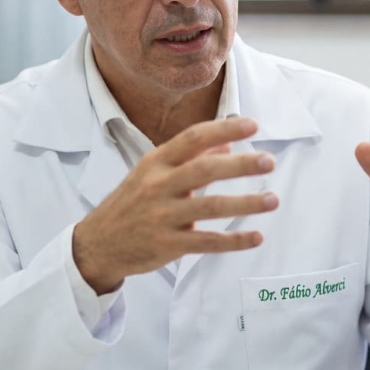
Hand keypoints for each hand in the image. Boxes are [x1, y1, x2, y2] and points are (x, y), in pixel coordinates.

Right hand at [73, 117, 277, 293]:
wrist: (98, 243)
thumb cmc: (131, 203)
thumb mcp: (153, 173)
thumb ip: (189, 158)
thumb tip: (227, 143)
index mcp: (156, 162)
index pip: (193, 138)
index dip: (224, 130)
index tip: (252, 124)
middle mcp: (159, 185)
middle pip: (205, 169)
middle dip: (240, 164)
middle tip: (268, 161)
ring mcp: (163, 216)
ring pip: (210, 207)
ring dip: (245, 203)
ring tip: (272, 199)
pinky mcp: (168, 245)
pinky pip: (207, 242)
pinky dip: (234, 240)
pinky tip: (256, 236)